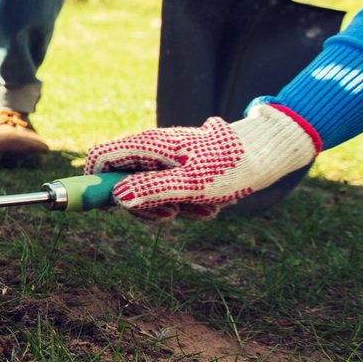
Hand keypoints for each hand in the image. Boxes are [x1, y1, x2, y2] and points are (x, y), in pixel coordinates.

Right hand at [83, 102, 320, 219]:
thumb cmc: (232, 165)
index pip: (100, 159)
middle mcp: (151, 150)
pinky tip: (210, 204)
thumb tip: (117, 198)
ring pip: (148, 192)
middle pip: (122, 183)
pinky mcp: (179, 169)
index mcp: (147, 145)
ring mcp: (165, 160)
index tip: (107, 209)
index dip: (94, 183)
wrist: (268, 153)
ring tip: (203, 209)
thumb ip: (152, 190)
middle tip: (171, 216)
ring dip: (170, 208)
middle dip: (144, 206)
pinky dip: (185, 203)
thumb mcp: (193, 184)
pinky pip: (169, 192)